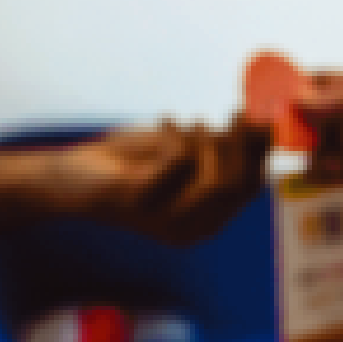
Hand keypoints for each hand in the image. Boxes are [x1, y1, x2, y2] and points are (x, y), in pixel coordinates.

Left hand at [46, 120, 266, 239]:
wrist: (73, 176)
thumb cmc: (132, 165)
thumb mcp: (186, 152)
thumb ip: (223, 144)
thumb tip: (269, 121)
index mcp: (207, 221)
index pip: (251, 189)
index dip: (261, 151)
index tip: (259, 116)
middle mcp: (191, 229)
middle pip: (238, 186)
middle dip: (241, 143)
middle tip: (234, 112)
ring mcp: (165, 221)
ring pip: (215, 182)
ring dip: (207, 141)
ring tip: (189, 121)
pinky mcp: (140, 202)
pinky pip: (178, 163)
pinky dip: (176, 136)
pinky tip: (166, 123)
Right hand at [284, 69, 342, 190]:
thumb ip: (336, 100)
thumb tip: (297, 99)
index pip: (315, 82)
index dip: (294, 87)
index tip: (273, 96)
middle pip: (308, 118)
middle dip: (294, 125)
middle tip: (280, 132)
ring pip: (314, 147)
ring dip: (307, 151)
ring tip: (309, 153)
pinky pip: (326, 175)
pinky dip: (317, 175)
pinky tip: (321, 172)